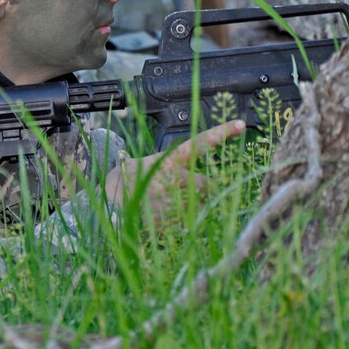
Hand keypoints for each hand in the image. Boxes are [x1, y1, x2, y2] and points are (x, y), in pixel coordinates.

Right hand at [104, 119, 246, 215]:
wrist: (107, 202)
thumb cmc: (131, 180)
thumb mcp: (152, 166)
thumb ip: (178, 171)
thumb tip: (207, 185)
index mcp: (170, 161)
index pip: (199, 143)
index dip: (220, 133)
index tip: (241, 124)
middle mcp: (172, 178)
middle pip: (209, 185)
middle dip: (208, 191)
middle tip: (195, 193)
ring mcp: (170, 200)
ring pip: (199, 207)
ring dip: (194, 209)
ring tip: (171, 207)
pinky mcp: (165, 221)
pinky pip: (187, 224)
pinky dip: (181, 224)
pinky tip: (165, 219)